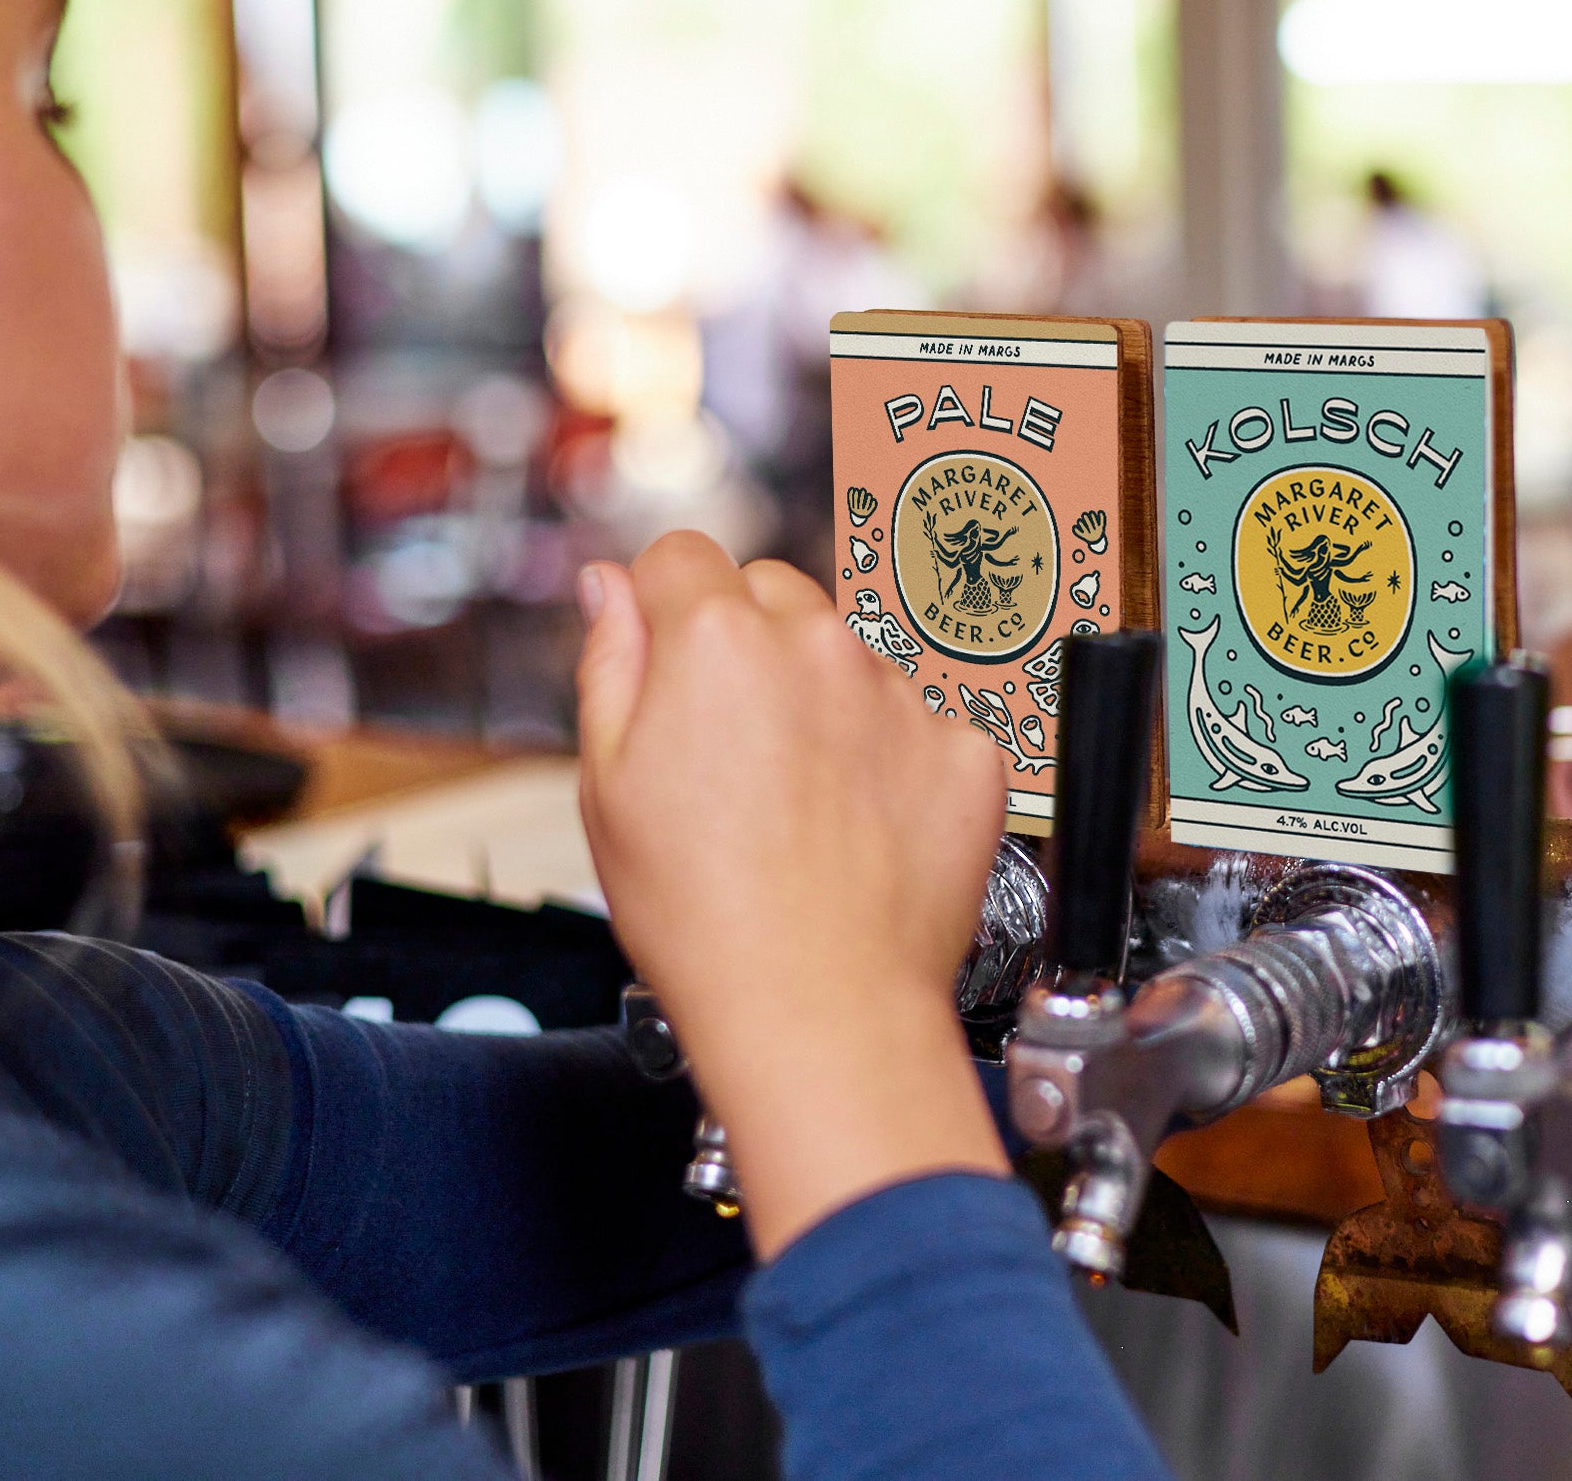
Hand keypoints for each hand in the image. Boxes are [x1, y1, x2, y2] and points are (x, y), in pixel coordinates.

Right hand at [576, 533, 1009, 1256]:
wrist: (819, 1014)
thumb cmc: (704, 919)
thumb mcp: (607, 785)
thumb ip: (610, 660)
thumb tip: (609, 583)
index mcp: (716, 641)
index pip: (683, 557)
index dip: (663, 607)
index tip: (666, 660)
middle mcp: (818, 646)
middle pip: (772, 595)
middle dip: (745, 647)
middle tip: (730, 752)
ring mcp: (900, 697)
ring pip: (848, 660)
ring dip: (822, 705)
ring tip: (796, 811)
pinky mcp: (964, 750)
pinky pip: (919, 726)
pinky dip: (893, 765)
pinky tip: (859, 833)